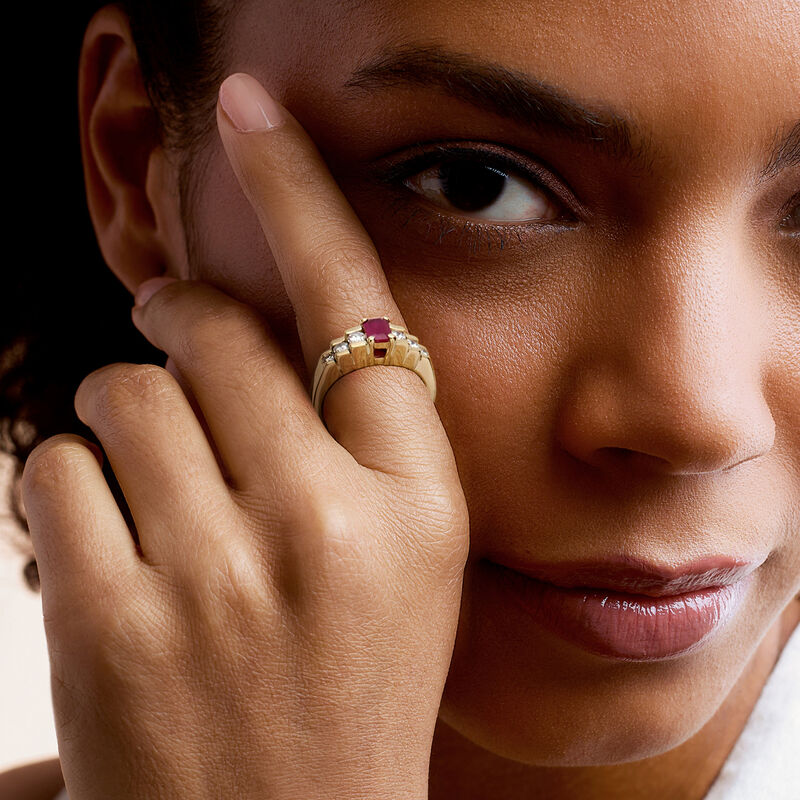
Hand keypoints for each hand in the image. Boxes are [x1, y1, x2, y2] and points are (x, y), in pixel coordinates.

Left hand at [22, 72, 468, 799]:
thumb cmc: (350, 685)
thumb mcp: (404, 560)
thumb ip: (351, 438)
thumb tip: (253, 322)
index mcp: (420, 507)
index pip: (357, 307)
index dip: (302, 192)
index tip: (254, 111)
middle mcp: (330, 526)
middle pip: (216, 332)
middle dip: (181, 320)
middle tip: (172, 334)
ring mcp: (220, 575)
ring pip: (123, 392)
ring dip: (122, 418)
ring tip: (154, 488)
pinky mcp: (116, 622)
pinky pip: (50, 470)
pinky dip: (64, 489)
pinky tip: (108, 551)